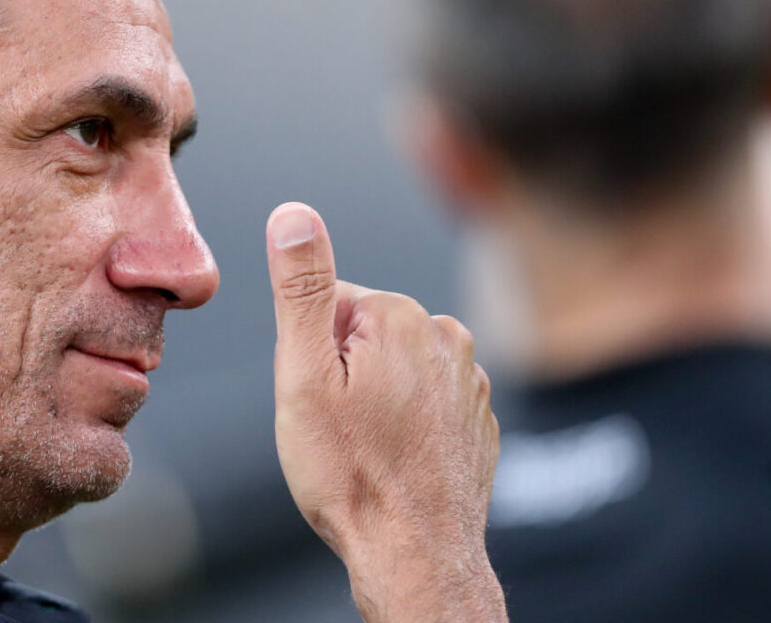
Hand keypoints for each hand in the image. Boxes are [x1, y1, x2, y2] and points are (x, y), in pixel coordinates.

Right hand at [266, 202, 505, 622]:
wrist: (414, 554)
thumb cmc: (352, 473)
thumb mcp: (304, 375)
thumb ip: (301, 287)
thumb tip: (293, 216)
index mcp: (401, 317)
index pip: (329, 304)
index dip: (310, 354)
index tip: (318, 398)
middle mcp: (446, 338)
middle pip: (363, 333)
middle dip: (341, 372)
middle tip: (336, 426)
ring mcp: (469, 380)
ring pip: (394, 368)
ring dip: (374, 398)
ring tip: (366, 446)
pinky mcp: (477, 416)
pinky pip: (424, 400)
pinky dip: (405, 421)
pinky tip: (394, 458)